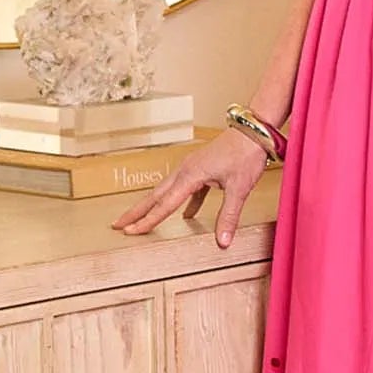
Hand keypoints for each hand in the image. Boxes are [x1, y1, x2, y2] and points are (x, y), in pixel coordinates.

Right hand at [110, 127, 269, 248]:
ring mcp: (192, 168)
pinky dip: (182, 203)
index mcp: (190, 175)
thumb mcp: (238, 188)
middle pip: (156, 195)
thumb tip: (222, 241)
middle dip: (137, 211)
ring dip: (154, 206)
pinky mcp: (202, 168)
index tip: (130, 231)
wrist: (253, 131)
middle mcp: (186, 170)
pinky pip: (187, 189)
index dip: (147, 220)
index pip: (164, 204)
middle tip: (119, 224)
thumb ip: (228, 216)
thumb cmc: (245, 154)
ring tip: (142, 220)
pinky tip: (186, 215)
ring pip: (167, 191)